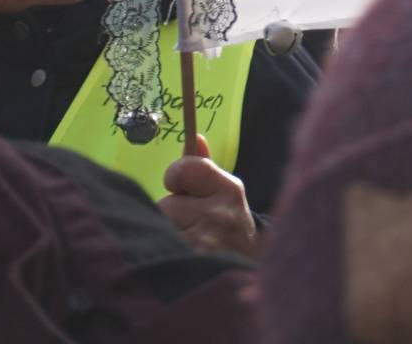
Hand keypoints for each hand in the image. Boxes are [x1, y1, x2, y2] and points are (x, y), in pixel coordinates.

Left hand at [159, 133, 258, 258]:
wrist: (252, 274)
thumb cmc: (230, 229)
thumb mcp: (225, 195)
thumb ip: (204, 169)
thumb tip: (195, 137)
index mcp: (229, 191)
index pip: (184, 169)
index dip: (176, 178)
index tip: (182, 189)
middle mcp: (219, 216)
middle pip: (165, 205)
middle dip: (170, 216)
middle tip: (188, 227)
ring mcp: (204, 245)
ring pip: (158, 230)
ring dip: (164, 237)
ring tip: (185, 245)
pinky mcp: (189, 269)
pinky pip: (158, 251)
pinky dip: (163, 255)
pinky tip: (179, 261)